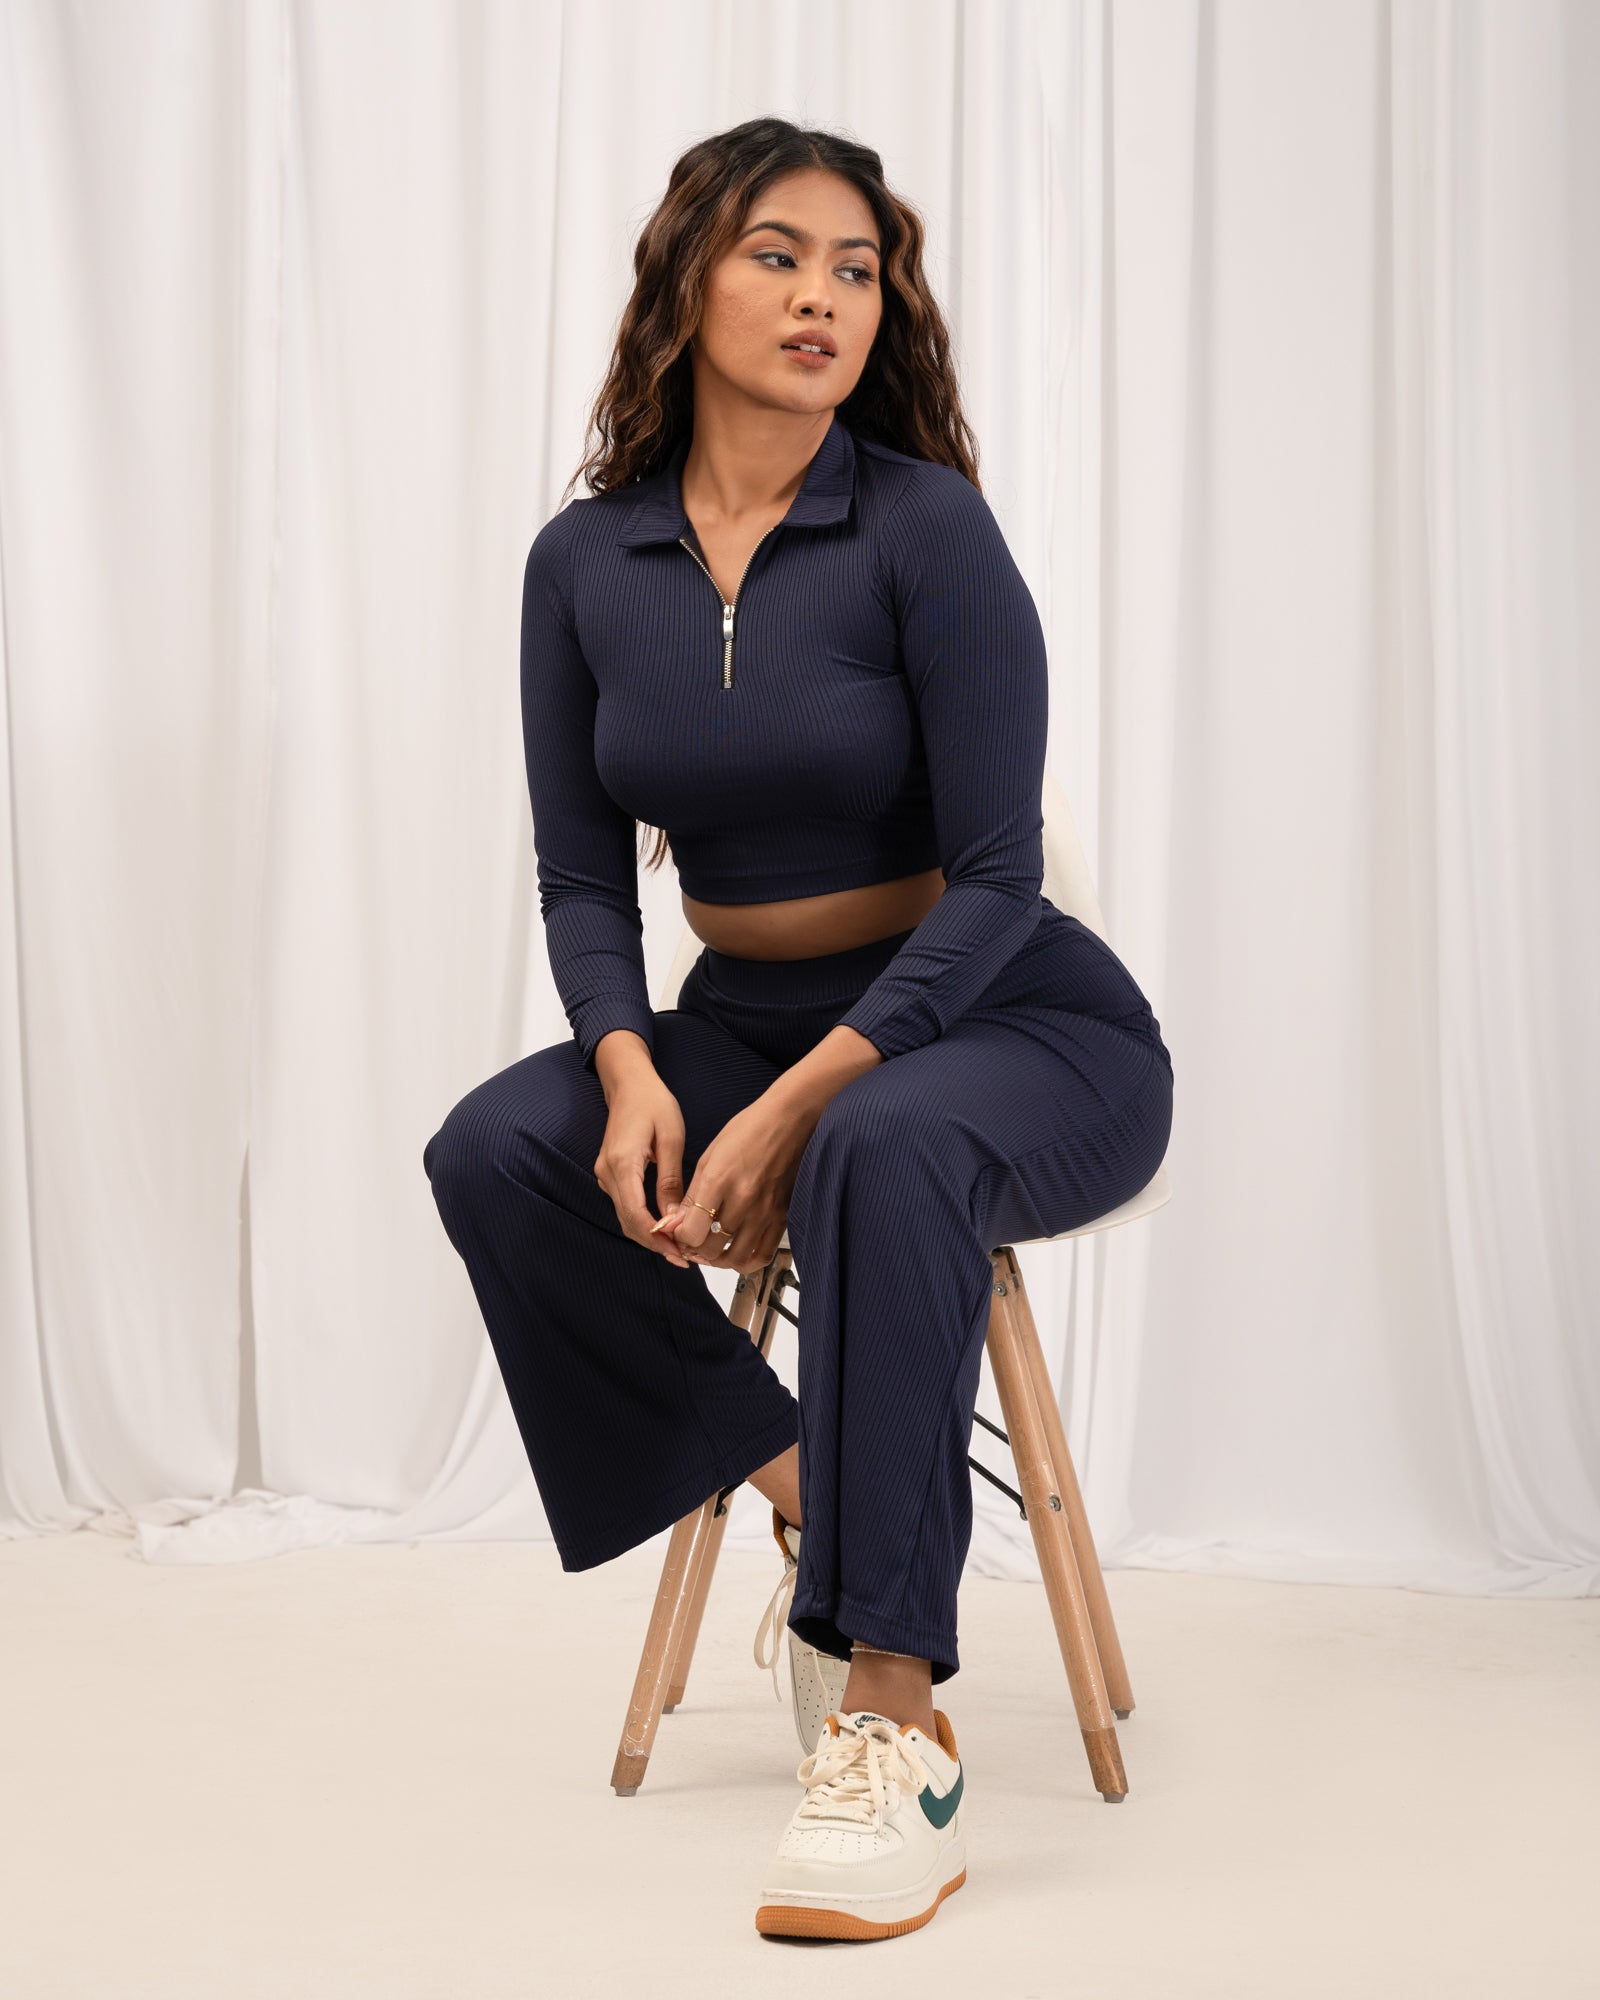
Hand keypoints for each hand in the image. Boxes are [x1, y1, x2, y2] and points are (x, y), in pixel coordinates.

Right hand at [590, 1054, 696, 1269]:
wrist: (629, 1083)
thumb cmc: (653, 1103)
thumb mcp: (671, 1138)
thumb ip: (671, 1179)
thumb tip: (674, 1217)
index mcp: (622, 1164)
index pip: (635, 1215)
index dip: (657, 1240)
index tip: (679, 1253)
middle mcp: (608, 1173)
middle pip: (628, 1223)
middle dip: (655, 1244)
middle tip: (683, 1259)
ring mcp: (606, 1174)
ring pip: (626, 1217)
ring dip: (650, 1235)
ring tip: (678, 1247)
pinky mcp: (611, 1174)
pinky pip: (626, 1205)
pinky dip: (643, 1221)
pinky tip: (664, 1227)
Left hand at [648, 1091, 815, 1277]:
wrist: (789, 1121)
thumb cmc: (749, 1130)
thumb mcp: (710, 1156)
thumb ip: (692, 1194)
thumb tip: (676, 1222)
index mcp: (719, 1180)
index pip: (691, 1232)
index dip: (679, 1237)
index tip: (678, 1231)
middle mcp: (743, 1200)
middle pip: (710, 1249)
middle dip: (695, 1250)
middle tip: (692, 1241)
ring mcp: (765, 1211)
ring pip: (735, 1259)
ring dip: (718, 1260)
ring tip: (712, 1250)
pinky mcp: (782, 1216)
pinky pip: (763, 1255)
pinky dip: (746, 1262)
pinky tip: (736, 1253)